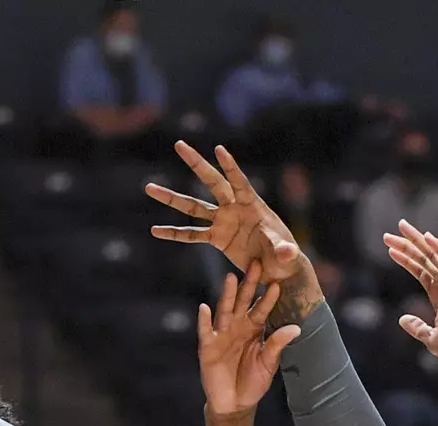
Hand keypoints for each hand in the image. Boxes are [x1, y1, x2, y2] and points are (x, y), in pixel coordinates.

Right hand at [147, 143, 309, 290]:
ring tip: (150, 187)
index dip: (230, 166)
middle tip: (179, 144)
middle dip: (196, 163)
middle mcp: (234, 208)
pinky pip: (191, 235)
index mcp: (252, 205)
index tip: (218, 149)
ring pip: (193, 206)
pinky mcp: (217, 238)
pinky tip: (155, 230)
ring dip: (172, 198)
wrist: (277, 269)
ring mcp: (223, 221)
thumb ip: (284, 251)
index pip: (239, 182)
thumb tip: (287, 253)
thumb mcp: (285, 254)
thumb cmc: (285, 257)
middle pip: (211, 181)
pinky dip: (174, 233)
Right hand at [198, 263, 299, 418]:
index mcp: (254, 330)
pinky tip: (204, 307)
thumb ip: (277, 344)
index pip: (262, 309)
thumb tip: (296, 328)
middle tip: (256, 264)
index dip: (269, 297)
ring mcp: (221, 335)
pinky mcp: (208, 347)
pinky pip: (206, 331)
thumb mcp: (268, 364)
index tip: (278, 282)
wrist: (234, 404)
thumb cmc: (252, 382)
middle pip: (243, 302)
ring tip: (231, 278)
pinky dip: (204, 320)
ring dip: (227, 295)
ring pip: (225, 311)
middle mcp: (237, 327)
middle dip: (249, 284)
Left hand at [385, 220, 437, 381]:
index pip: (419, 270)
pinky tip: (427, 238)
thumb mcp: (430, 338)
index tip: (389, 249)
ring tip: (402, 227)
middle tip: (388, 234)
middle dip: (406, 245)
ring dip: (418, 241)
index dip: (405, 259)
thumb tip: (402, 319)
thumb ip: (417, 327)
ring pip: (434, 255)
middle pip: (423, 258)